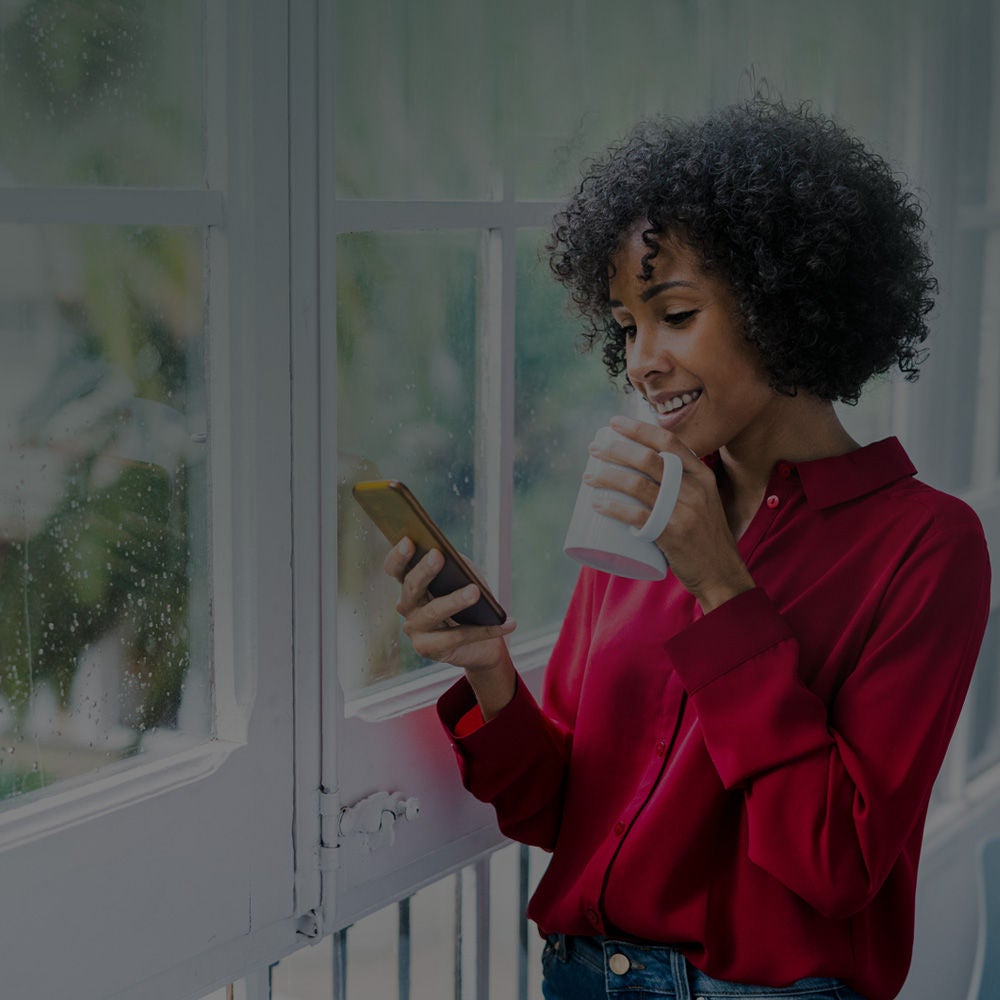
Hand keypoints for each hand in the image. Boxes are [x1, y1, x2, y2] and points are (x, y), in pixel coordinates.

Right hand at [384, 539, 517, 713]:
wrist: (481, 643)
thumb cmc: (470, 603)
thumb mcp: (465, 578)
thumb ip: (457, 568)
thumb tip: (456, 561)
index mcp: (410, 585)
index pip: (395, 568)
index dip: (399, 556)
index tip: (409, 540)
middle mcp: (407, 607)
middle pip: (412, 587)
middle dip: (424, 570)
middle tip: (438, 555)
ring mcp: (415, 630)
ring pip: (433, 612)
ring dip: (455, 600)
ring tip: (475, 591)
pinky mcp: (429, 649)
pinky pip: (458, 637)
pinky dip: (486, 630)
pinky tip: (508, 623)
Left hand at [585, 417, 754, 611]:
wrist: (722, 573)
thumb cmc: (705, 536)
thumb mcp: (704, 501)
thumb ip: (681, 484)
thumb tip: (643, 468)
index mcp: (702, 475)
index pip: (668, 441)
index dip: (638, 428)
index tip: (614, 423)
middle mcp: (694, 489)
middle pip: (648, 459)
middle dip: (615, 450)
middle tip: (593, 450)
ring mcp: (683, 511)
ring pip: (637, 484)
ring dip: (607, 476)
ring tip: (588, 477)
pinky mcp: (671, 533)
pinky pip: (636, 516)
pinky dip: (613, 508)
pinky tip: (597, 503)